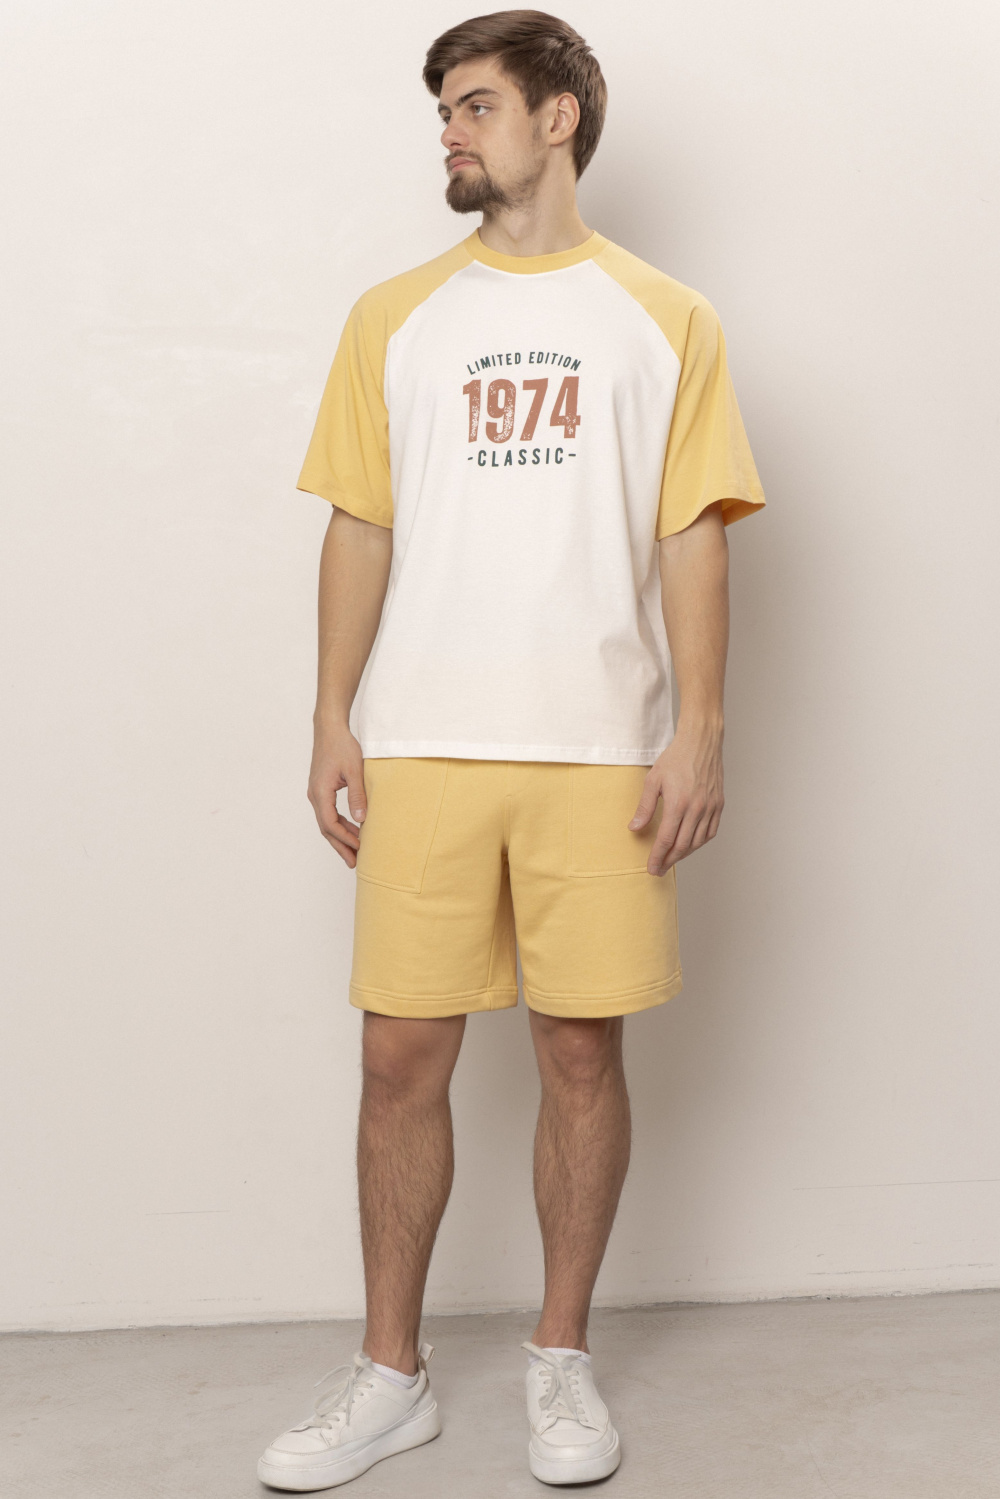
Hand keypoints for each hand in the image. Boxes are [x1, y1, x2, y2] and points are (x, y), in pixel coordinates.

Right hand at [307, 723, 367, 867]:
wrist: (329, 729)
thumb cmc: (342, 746)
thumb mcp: (354, 770)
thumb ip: (358, 795)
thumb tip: (361, 821)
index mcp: (320, 792)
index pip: (330, 824)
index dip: (345, 838)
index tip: (360, 847)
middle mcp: (315, 795)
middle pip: (326, 828)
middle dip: (340, 846)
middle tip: (353, 863)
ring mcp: (316, 793)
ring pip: (326, 822)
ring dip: (339, 838)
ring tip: (354, 853)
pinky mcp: (321, 790)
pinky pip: (328, 813)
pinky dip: (339, 825)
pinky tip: (352, 831)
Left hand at [629, 724, 724, 875]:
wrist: (701, 742)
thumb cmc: (675, 759)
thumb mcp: (653, 781)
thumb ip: (644, 807)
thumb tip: (634, 829)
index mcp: (678, 804)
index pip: (666, 840)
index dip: (658, 857)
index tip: (651, 868)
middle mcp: (697, 809)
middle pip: (683, 846)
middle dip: (669, 861)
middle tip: (659, 869)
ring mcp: (710, 807)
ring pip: (698, 842)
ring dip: (684, 854)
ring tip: (672, 859)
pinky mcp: (719, 804)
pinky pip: (711, 832)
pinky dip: (700, 843)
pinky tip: (691, 845)